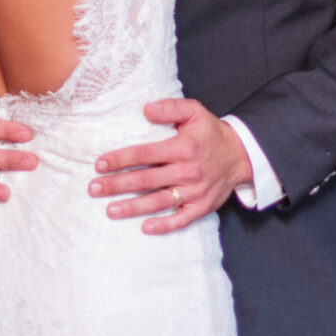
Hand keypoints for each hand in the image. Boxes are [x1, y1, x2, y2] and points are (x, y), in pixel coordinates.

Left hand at [88, 99, 251, 234]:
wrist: (241, 155)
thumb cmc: (212, 133)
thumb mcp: (195, 111)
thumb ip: (171, 108)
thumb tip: (146, 109)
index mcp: (183, 147)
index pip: (145, 154)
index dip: (120, 159)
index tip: (100, 164)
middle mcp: (188, 171)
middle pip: (146, 180)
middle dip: (117, 185)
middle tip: (94, 189)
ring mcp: (195, 191)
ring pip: (159, 201)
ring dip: (133, 207)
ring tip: (110, 210)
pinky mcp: (203, 206)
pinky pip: (182, 219)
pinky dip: (164, 225)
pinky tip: (145, 228)